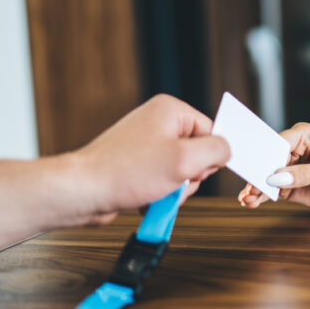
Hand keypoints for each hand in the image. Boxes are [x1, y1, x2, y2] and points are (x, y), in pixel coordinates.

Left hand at [73, 94, 229, 223]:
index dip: (209, 157)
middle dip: (190, 176)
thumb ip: (216, 151)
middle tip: (172, 182)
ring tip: (156, 192)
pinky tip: (147, 198)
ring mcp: (146, 143)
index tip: (197, 170)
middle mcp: (157, 122)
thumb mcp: (184, 160)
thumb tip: (226, 151)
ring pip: (182, 170)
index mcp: (170, 110)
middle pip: (198, 153)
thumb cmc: (124, 173)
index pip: (212, 131)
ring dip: (176, 188)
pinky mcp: (136, 164)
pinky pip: (163, 180)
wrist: (82, 191)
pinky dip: (160, 193)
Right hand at [238, 122, 309, 213]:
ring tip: (248, 198)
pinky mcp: (289, 185)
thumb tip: (277, 178)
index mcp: (304, 136)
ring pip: (267, 176)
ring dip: (256, 187)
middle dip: (258, 173)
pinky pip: (271, 190)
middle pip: (268, 160)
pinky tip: (251, 202)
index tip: (255, 167)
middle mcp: (293, 149)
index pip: (278, 143)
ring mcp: (289, 168)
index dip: (265, 154)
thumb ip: (304, 174)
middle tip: (249, 186)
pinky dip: (261, 196)